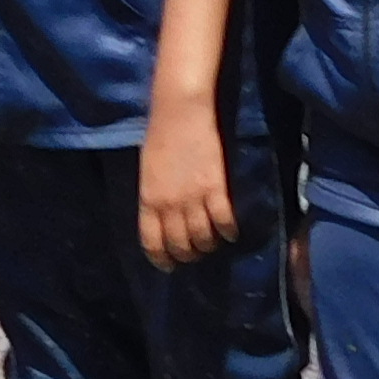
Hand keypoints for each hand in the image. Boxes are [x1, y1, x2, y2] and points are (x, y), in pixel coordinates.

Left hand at [137, 99, 238, 269]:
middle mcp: (169, 205)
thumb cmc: (160, 136)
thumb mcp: (148, 172)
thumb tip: (163, 217)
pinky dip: (228, 231)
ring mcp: (193, 198)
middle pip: (180, 245)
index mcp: (148, 200)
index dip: (161, 259)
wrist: (180, 112)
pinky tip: (231, 232)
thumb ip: (154, 197)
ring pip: (203, 238)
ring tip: (212, 243)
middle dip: (187, 255)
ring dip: (208, 245)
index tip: (169, 266)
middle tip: (194, 254)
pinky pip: (224, 221)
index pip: (152, 242)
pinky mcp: (215, 188)